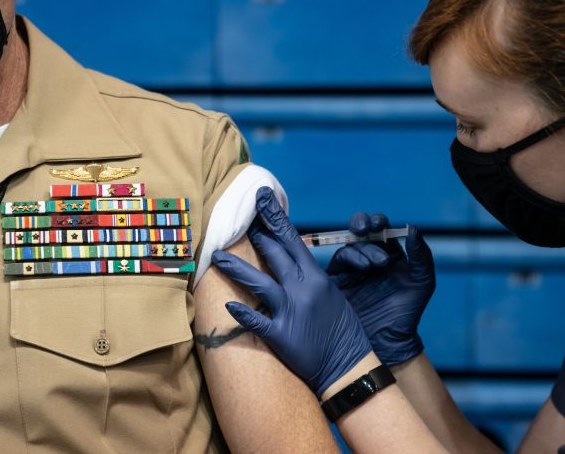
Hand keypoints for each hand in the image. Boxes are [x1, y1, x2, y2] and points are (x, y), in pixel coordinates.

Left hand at [210, 187, 372, 395]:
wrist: (348, 366)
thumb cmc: (341, 330)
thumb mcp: (332, 294)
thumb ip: (311, 277)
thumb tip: (293, 261)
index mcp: (316, 277)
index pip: (292, 239)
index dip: (274, 217)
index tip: (262, 198)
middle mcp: (302, 289)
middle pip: (274, 255)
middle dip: (255, 235)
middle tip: (239, 221)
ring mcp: (290, 311)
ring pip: (259, 283)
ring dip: (235, 268)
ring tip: (217, 257)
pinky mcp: (281, 335)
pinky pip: (256, 321)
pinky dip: (242, 312)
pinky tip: (229, 305)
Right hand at [327, 213, 435, 365]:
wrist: (387, 342)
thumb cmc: (407, 314)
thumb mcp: (422, 282)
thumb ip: (421, 255)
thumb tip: (412, 228)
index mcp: (389, 255)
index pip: (381, 230)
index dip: (379, 221)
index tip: (380, 224)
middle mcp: (368, 259)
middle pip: (360, 231)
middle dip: (360, 223)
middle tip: (365, 228)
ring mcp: (351, 269)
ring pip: (350, 244)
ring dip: (362, 247)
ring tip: (376, 263)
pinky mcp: (337, 280)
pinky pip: (338, 261)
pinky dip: (350, 258)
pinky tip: (364, 267)